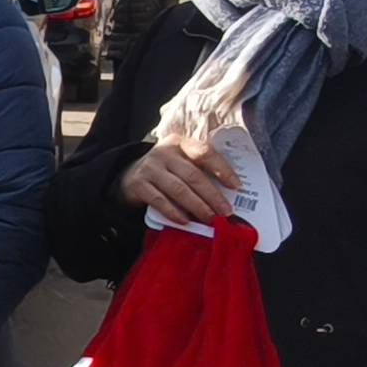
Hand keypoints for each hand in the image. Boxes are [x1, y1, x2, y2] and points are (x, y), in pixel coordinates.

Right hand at [119, 139, 235, 226]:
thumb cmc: (166, 171)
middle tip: (226, 211)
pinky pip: (160, 201)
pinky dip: (174, 213)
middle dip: (212, 195)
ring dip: (197, 206)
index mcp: (180, 143)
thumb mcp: (181, 162)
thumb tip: (227, 194)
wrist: (130, 175)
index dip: (222, 169)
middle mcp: (164, 153)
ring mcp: (150, 168)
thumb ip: (199, 170)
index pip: (205, 153)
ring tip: (210, 218)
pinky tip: (186, 222)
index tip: (237, 185)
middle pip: (193, 175)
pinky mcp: (139, 185)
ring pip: (178, 189)